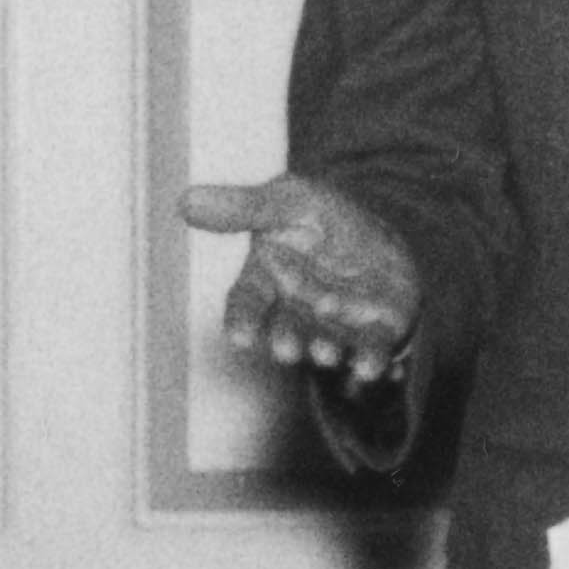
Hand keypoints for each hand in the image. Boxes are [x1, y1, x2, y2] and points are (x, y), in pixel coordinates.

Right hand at [180, 174, 423, 379]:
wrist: (382, 236)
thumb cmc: (323, 219)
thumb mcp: (288, 200)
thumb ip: (244, 207)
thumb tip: (185, 201)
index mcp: (267, 279)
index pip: (247, 303)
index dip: (243, 322)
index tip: (240, 338)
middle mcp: (297, 310)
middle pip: (286, 329)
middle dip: (286, 340)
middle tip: (287, 350)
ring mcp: (335, 326)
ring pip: (326, 343)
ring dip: (324, 351)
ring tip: (326, 354)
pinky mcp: (375, 334)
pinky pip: (371, 351)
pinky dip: (369, 362)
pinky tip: (367, 368)